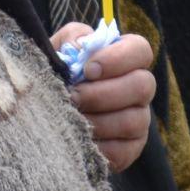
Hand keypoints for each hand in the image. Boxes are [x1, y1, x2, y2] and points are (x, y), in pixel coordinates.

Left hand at [50, 22, 156, 172]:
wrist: (47, 111)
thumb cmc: (58, 72)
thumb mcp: (61, 48)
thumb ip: (72, 39)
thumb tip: (79, 47)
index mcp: (127, 59)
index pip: (140, 50)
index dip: (118, 58)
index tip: (88, 69)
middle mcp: (140, 88)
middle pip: (142, 86)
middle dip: (103, 93)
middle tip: (74, 96)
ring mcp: (139, 119)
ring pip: (133, 121)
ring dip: (98, 121)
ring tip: (71, 119)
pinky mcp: (130, 148)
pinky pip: (123, 151)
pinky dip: (97, 146)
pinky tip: (77, 139)